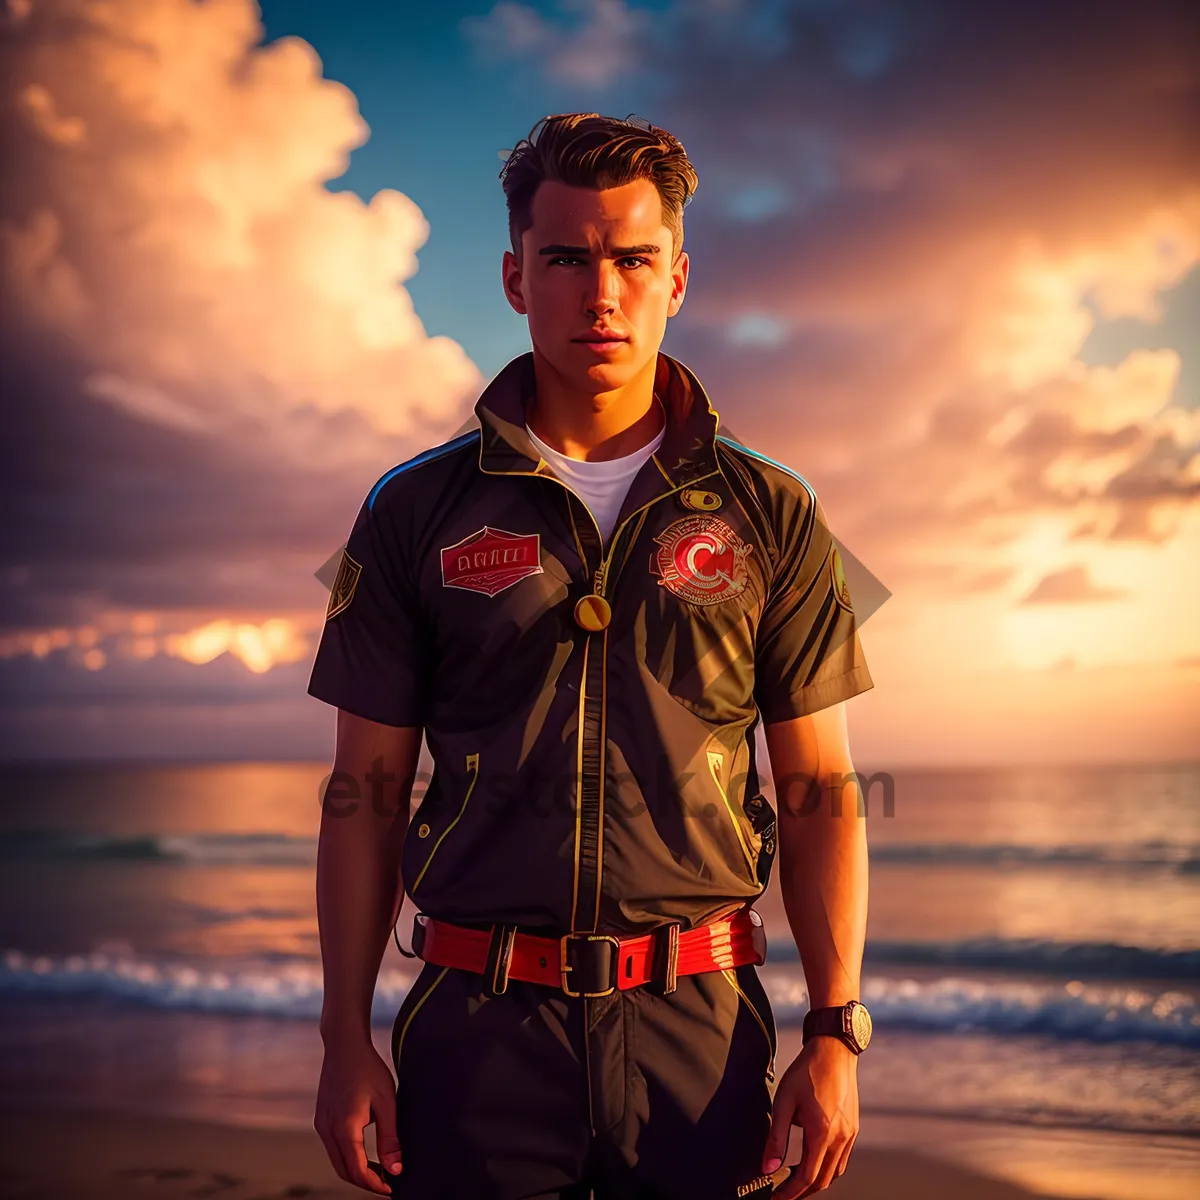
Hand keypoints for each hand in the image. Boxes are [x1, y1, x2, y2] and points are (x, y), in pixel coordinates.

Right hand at [314, 1034, 402, 1194]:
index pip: (357, 1171)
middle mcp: (328, 1130)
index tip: (391, 1187)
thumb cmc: (368, 1069)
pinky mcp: (321, 1119)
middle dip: (365, 1181)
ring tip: (379, 1169)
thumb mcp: (386, 1102)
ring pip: (337, 1161)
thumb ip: (390, 1137)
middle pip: (344, 1171)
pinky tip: (364, 1152)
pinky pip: (333, 1148)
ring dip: (356, 1170)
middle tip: (387, 1182)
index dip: (374, 1184)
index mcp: (344, 1128)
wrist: (344, 1045)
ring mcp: (321, 1125)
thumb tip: (396, 1168)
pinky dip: (348, 1157)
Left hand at [760, 1036, 858, 1195]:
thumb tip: (767, 1168)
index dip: (790, 1192)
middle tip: (783, 1193)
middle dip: (802, 1191)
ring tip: (795, 1180)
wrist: (834, 1050)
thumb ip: (776, 1137)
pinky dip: (828, 1167)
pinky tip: (814, 1160)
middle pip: (823, 1181)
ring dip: (816, 1181)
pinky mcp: (853, 1128)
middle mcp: (840, 1138)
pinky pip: (842, 1159)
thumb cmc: (807, 1071)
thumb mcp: (784, 1101)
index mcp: (822, 1133)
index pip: (806, 1177)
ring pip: (835, 1172)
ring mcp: (850, 1134)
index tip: (776, 1197)